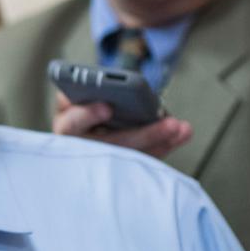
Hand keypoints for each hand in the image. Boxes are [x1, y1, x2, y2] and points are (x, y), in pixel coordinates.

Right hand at [52, 95, 191, 158]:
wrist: (88, 116)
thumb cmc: (83, 103)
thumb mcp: (76, 93)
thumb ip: (82, 87)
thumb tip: (99, 83)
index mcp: (66, 124)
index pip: (72, 123)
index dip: (87, 115)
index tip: (107, 107)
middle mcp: (80, 147)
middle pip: (111, 145)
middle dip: (143, 134)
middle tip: (170, 123)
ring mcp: (100, 159)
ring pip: (131, 156)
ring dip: (160, 142)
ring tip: (183, 129)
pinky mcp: (120, 166)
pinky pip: (142, 159)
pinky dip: (163, 147)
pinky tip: (181, 134)